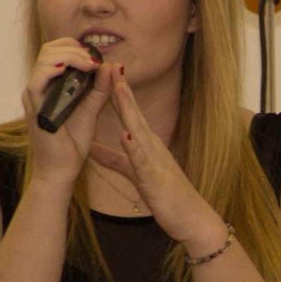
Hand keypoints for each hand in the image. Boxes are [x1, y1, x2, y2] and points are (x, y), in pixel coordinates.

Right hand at [22, 38, 113, 184]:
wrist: (62, 169)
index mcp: (50, 84)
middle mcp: (39, 87)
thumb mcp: (92, 108)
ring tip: (89, 64)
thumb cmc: (73, 141)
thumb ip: (101, 88)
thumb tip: (113, 65)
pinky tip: (66, 69)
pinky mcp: (33, 108)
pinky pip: (36, 81)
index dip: (76, 47)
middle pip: (49, 50)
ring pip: (43, 61)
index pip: (57, 51)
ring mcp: (34, 96)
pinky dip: (51, 70)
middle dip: (74, 48)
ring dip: (69, 56)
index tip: (97, 55)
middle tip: (95, 59)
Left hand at [88, 75, 223, 246]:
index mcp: (146, 144)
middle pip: (134, 114)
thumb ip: (113, 159)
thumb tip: (89, 148)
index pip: (130, 113)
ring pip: (138, 130)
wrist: (190, 217)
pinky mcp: (154, 178)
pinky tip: (126, 135)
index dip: (118, 93)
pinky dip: (134, 147)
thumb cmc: (165, 195)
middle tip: (111, 65)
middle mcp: (152, 146)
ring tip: (117, 89)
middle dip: (122, 90)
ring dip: (128, 110)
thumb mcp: (134, 173)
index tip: (105, 72)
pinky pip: (142, 161)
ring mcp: (155, 160)